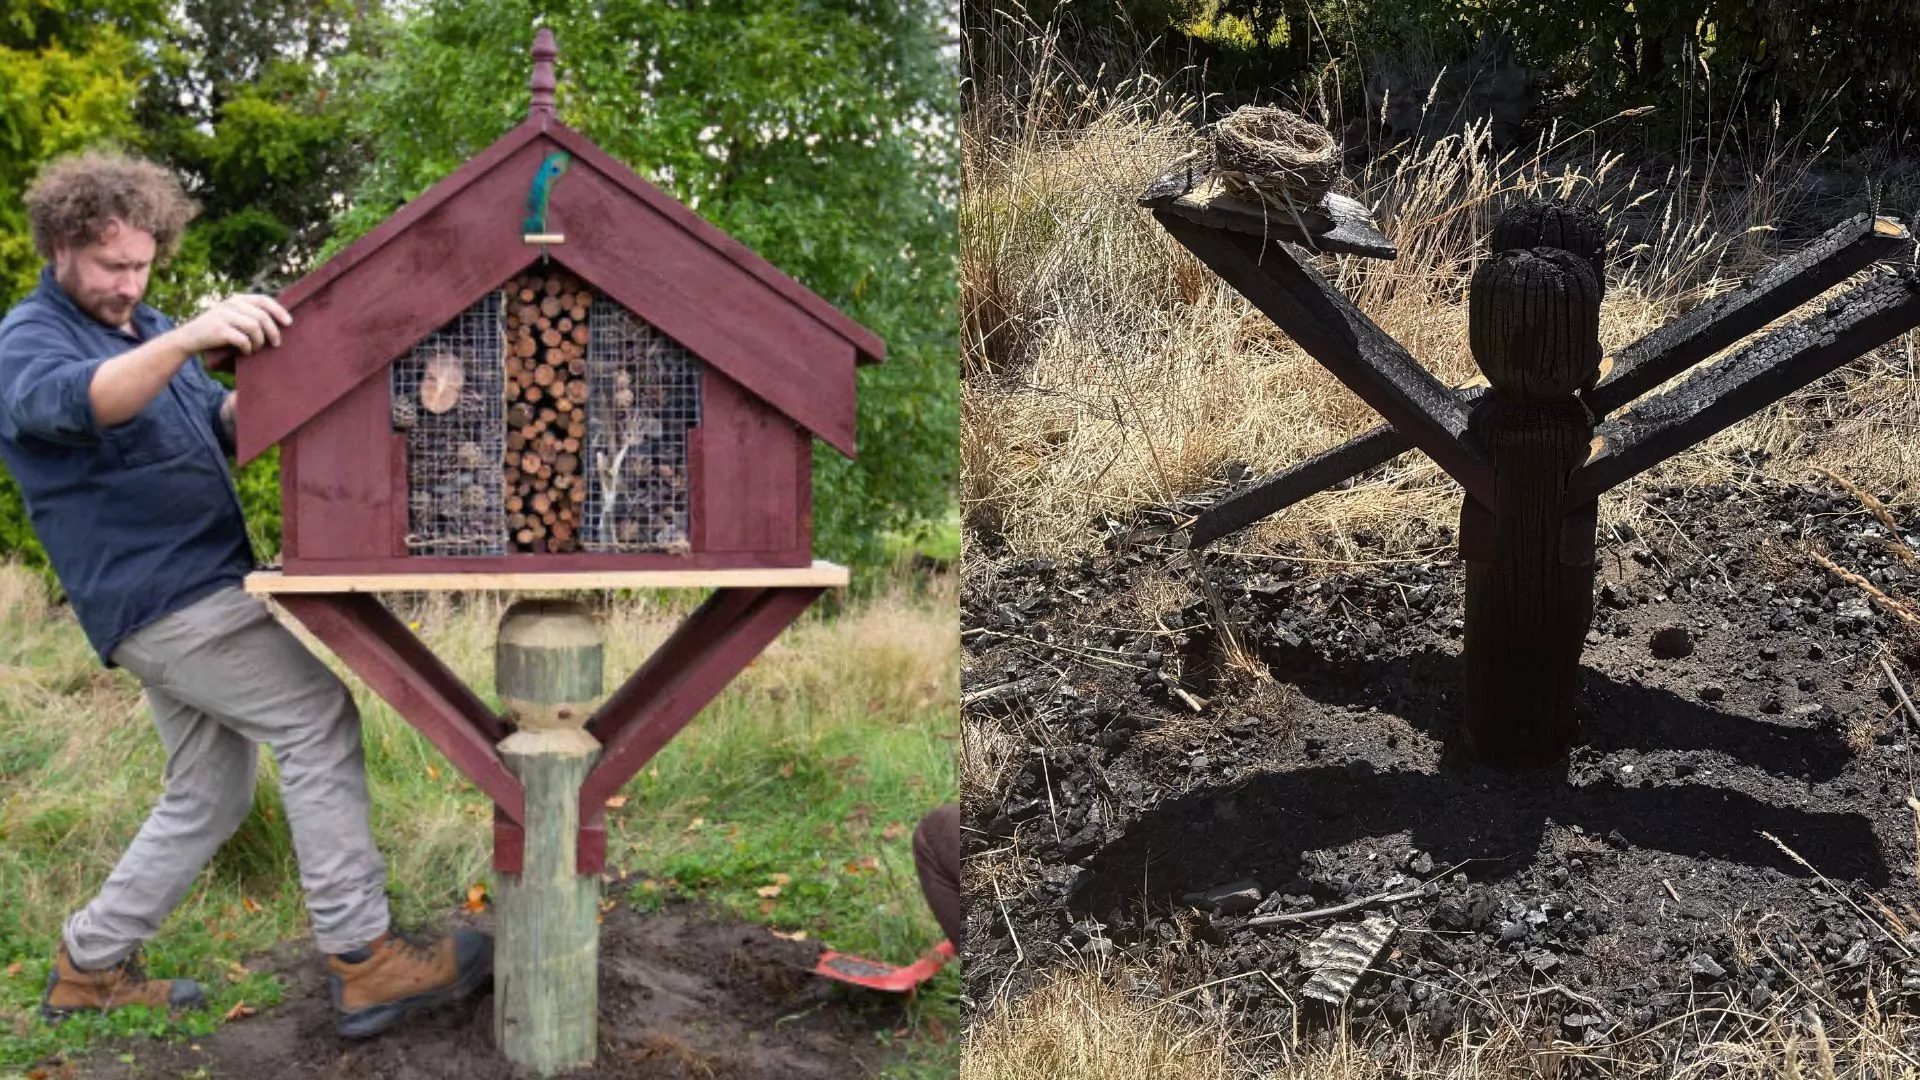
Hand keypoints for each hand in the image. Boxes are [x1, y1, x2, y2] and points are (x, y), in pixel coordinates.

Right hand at [171, 294, 292, 355]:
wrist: (188, 338)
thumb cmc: (217, 331)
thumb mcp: (232, 317)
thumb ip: (249, 315)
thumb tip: (281, 323)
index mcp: (236, 299)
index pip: (263, 300)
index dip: (279, 311)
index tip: (289, 323)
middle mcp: (230, 304)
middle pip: (262, 316)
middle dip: (273, 332)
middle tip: (276, 344)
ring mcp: (223, 316)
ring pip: (254, 327)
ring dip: (260, 341)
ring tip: (256, 349)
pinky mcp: (218, 330)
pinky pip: (242, 339)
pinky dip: (247, 347)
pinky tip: (246, 352)